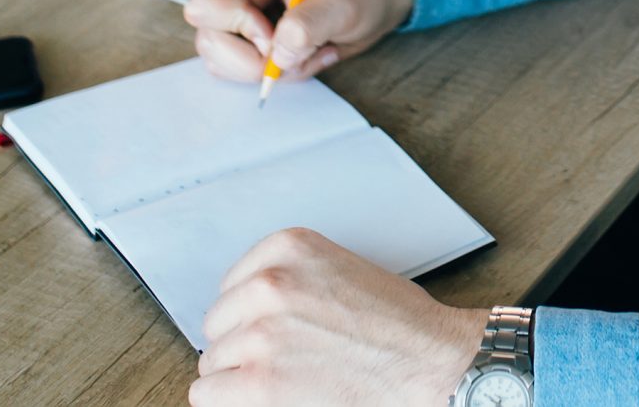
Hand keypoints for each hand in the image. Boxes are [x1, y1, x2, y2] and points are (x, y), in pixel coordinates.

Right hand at [184, 0, 415, 85]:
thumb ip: (309, 24)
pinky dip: (277, 75)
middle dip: (252, 60)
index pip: (207, 6)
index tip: (275, 36)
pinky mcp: (252, 41)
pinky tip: (308, 57)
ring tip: (309, 53)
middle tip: (296, 55)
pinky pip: (243, 72)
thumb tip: (277, 54)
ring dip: (268, 70)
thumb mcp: (343, 2)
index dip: (238, 28)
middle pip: (209, 40)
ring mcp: (242, 18)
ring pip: (221, 61)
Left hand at [191, 227, 482, 406]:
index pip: (232, 286)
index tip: (279, 329)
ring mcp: (260, 333)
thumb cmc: (397, 322)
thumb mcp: (337, 269)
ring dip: (241, 374)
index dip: (253, 315)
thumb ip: (288, 278)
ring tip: (288, 378)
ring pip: (213, 362)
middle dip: (244, 343)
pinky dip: (230, 401)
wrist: (430, 361)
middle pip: (218, 324)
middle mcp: (268, 283)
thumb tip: (239, 310)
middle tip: (288, 358)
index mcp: (287, 247)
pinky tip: (266, 398)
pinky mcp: (259, 381)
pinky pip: (208, 393)